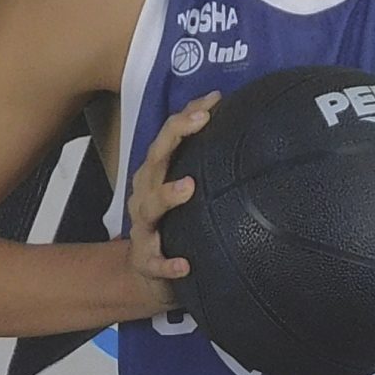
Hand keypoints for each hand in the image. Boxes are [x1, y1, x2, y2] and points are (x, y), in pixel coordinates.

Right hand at [126, 94, 220, 296]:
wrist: (148, 273)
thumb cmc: (174, 222)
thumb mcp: (184, 188)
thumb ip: (202, 158)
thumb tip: (230, 113)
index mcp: (156, 175)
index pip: (167, 138)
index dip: (185, 117)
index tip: (212, 101)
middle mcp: (146, 195)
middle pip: (155, 160)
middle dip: (174, 137)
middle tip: (199, 122)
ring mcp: (144, 228)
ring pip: (150, 207)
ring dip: (167, 195)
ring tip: (188, 187)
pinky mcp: (146, 262)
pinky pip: (155, 262)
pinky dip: (167, 263)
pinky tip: (184, 265)